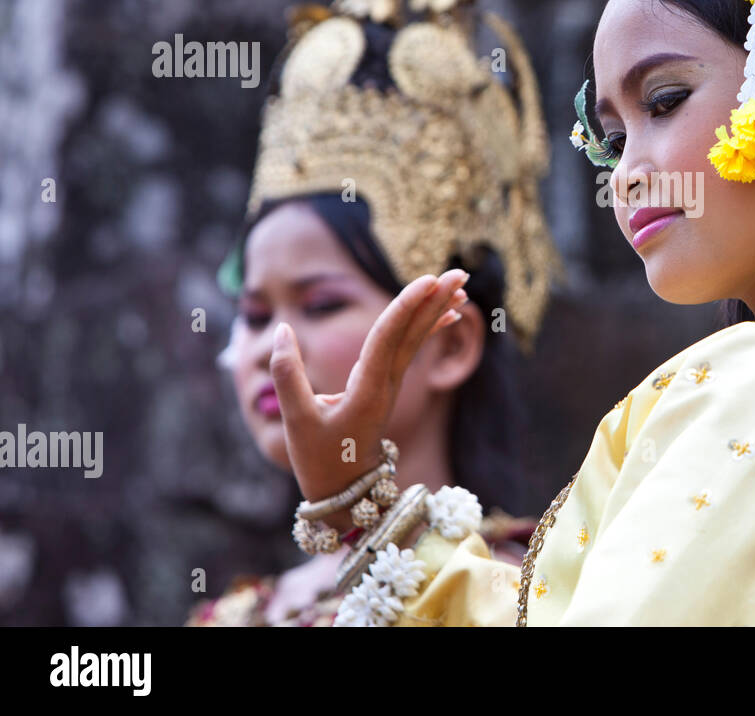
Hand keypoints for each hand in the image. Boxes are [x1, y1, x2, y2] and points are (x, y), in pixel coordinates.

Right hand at [269, 269, 468, 528]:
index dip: (406, 306)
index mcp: (366, 390)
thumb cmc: (319, 459)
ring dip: (438, 310)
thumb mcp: (297, 420)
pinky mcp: (388, 385)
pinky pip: (414, 349)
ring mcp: (390, 384)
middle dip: (436, 301)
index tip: (428, 280)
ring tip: (461, 284)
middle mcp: (386, 383)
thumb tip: (283, 329)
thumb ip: (287, 374)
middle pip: (414, 333)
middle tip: (460, 272)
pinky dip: (430, 328)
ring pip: (417, 339)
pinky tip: (451, 315)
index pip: (388, 338)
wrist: (345, 493)